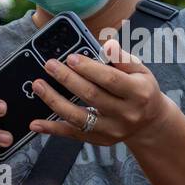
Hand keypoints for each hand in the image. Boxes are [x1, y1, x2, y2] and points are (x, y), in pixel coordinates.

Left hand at [29, 38, 172, 146]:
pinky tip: (35, 123)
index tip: (70, 58)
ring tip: (38, 86)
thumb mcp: (141, 71)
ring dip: (54, 101)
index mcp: (139, 92)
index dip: (89, 68)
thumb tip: (107, 44)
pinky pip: (72, 134)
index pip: (110, 79)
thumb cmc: (141, 90)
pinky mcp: (99, 140)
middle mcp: (126, 113)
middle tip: (49, 65)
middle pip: (91, 96)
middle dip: (67, 79)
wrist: (150, 123)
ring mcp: (111, 130)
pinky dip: (52, 129)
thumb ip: (122, 58)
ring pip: (78, 117)